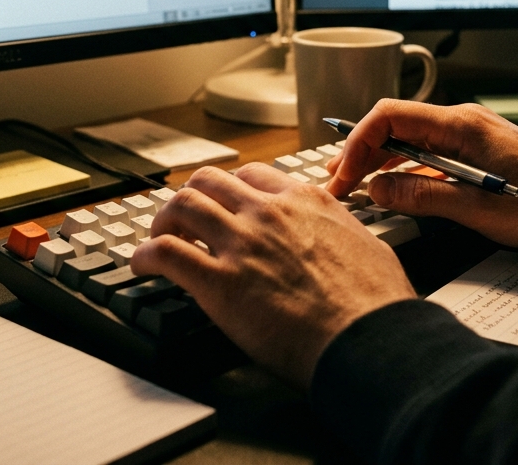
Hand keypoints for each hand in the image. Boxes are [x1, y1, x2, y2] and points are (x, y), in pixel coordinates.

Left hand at [130, 164, 416, 388]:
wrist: (370, 341)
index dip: (228, 190)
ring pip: (181, 205)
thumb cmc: (376, 304)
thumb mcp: (365, 243)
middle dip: (190, 196)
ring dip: (162, 221)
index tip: (221, 204)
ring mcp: (241, 244)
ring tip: (156, 237)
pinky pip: (165, 253)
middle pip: (208, 181)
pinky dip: (144, 255)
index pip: (251, 176)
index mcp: (304, 200)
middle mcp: (268, 212)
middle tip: (182, 218)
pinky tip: (141, 265)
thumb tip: (338, 236)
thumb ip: (339, 230)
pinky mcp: (220, 282)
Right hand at [326, 100, 517, 249]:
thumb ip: (424, 198)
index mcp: (461, 125)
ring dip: (380, 160)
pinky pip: (428, 152)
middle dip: (361, 151)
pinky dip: (404, 168)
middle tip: (336, 182)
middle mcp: (462, 121)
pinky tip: (392, 188)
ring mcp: (469, 135)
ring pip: (409, 139)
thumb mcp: (480, 210)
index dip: (358, 142)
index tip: (344, 174)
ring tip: (353, 184)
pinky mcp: (476, 150)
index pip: (390, 116)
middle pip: (394, 125)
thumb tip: (377, 191)